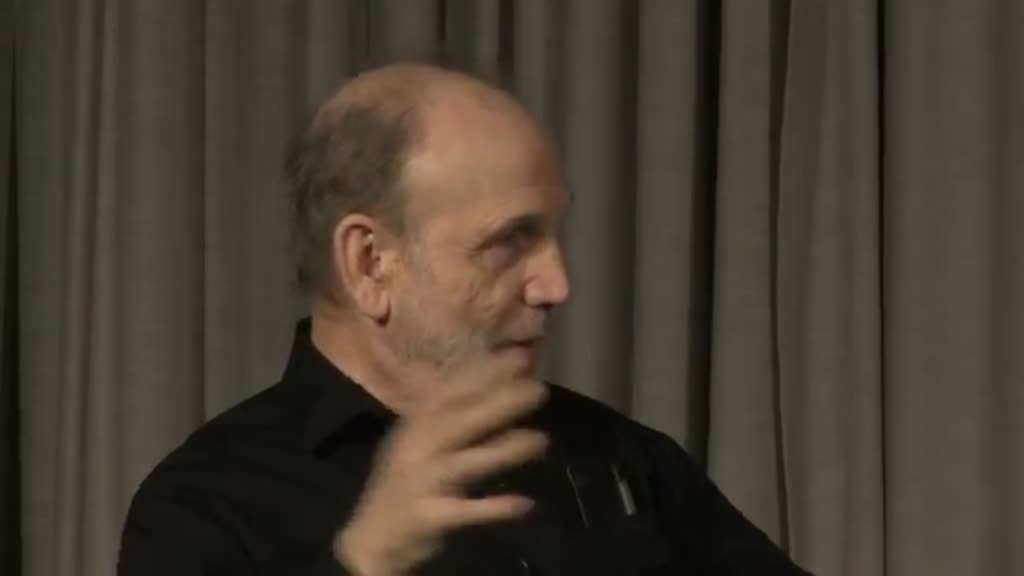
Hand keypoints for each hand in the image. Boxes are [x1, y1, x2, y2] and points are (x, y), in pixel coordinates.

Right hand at [334, 356, 548, 575]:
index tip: (521, 357)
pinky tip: (525, 503)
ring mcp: (424, 481)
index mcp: (417, 423)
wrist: (374, 533)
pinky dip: (495, 508)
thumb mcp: (419, 440)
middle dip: (501, 402)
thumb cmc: (405, 478)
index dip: (487, 373)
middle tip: (539, 389)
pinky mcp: (430, 515)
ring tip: (541, 440)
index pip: (455, 391)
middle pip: (463, 419)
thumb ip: (450, 416)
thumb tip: (496, 387)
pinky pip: (468, 511)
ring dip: (506, 450)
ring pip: (469, 462)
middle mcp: (418, 446)